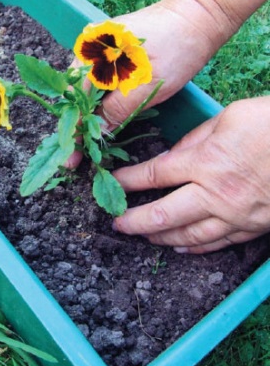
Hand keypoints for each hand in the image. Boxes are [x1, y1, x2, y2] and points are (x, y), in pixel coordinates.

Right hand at [65, 0, 224, 168]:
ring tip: (88, 146)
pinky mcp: (114, 54)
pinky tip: (103, 122)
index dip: (72, 131)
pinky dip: (101, 105)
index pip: (73, 98)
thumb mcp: (149, 84)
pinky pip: (100, 84)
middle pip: (75, 96)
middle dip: (77, 128)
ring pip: (88, 92)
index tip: (70, 158)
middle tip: (77, 158)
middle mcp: (90, 49)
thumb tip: (98, 132)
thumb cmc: (177, 47)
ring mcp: (101, 50)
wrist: (199, 16)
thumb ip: (119, 108)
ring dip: (89, 118)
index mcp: (93, 51)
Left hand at [112, 96, 269, 252]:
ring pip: (188, 235)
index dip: (128, 182)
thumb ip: (196, 139)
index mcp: (204, 162)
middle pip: (163, 215)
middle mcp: (215, 194)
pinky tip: (180, 247)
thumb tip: (173, 154)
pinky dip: (195, 247)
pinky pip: (218, 243)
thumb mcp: (228, 118)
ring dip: (160, 238)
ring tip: (142, 237)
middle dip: (134, 221)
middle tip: (116, 224)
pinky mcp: (254, 227)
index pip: (153, 176)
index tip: (113, 184)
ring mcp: (235, 215)